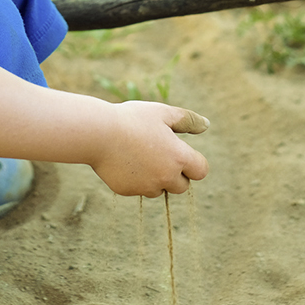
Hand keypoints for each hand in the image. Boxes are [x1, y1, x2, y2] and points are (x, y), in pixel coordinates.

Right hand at [87, 100, 210, 196]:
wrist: (98, 133)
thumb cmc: (133, 119)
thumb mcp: (163, 113)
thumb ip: (188, 120)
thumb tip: (206, 125)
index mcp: (179, 157)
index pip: (201, 171)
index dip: (194, 163)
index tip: (182, 153)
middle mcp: (165, 177)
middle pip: (182, 186)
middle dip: (176, 174)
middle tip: (160, 154)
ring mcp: (146, 187)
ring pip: (159, 189)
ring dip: (155, 179)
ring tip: (139, 155)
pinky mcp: (128, 191)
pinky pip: (138, 189)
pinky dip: (136, 180)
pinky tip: (124, 161)